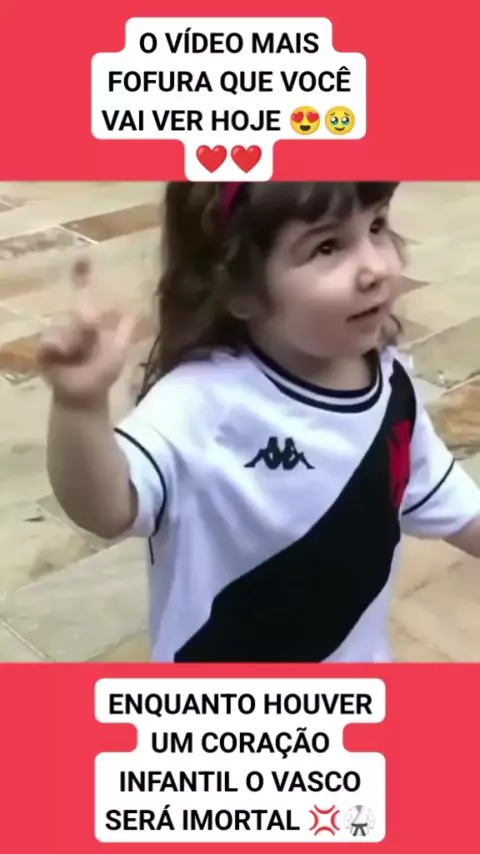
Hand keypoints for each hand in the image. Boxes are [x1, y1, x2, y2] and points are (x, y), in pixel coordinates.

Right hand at [37, 259, 135, 408]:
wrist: (83, 395)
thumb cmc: (101, 372)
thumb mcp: (118, 351)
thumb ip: (125, 330)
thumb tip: (136, 310)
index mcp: (89, 321)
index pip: (84, 294)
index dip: (82, 276)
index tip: (84, 258)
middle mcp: (72, 324)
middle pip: (78, 312)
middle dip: (87, 322)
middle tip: (93, 327)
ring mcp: (58, 335)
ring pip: (66, 329)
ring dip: (76, 343)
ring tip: (81, 357)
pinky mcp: (45, 349)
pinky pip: (51, 342)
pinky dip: (60, 348)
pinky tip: (64, 356)